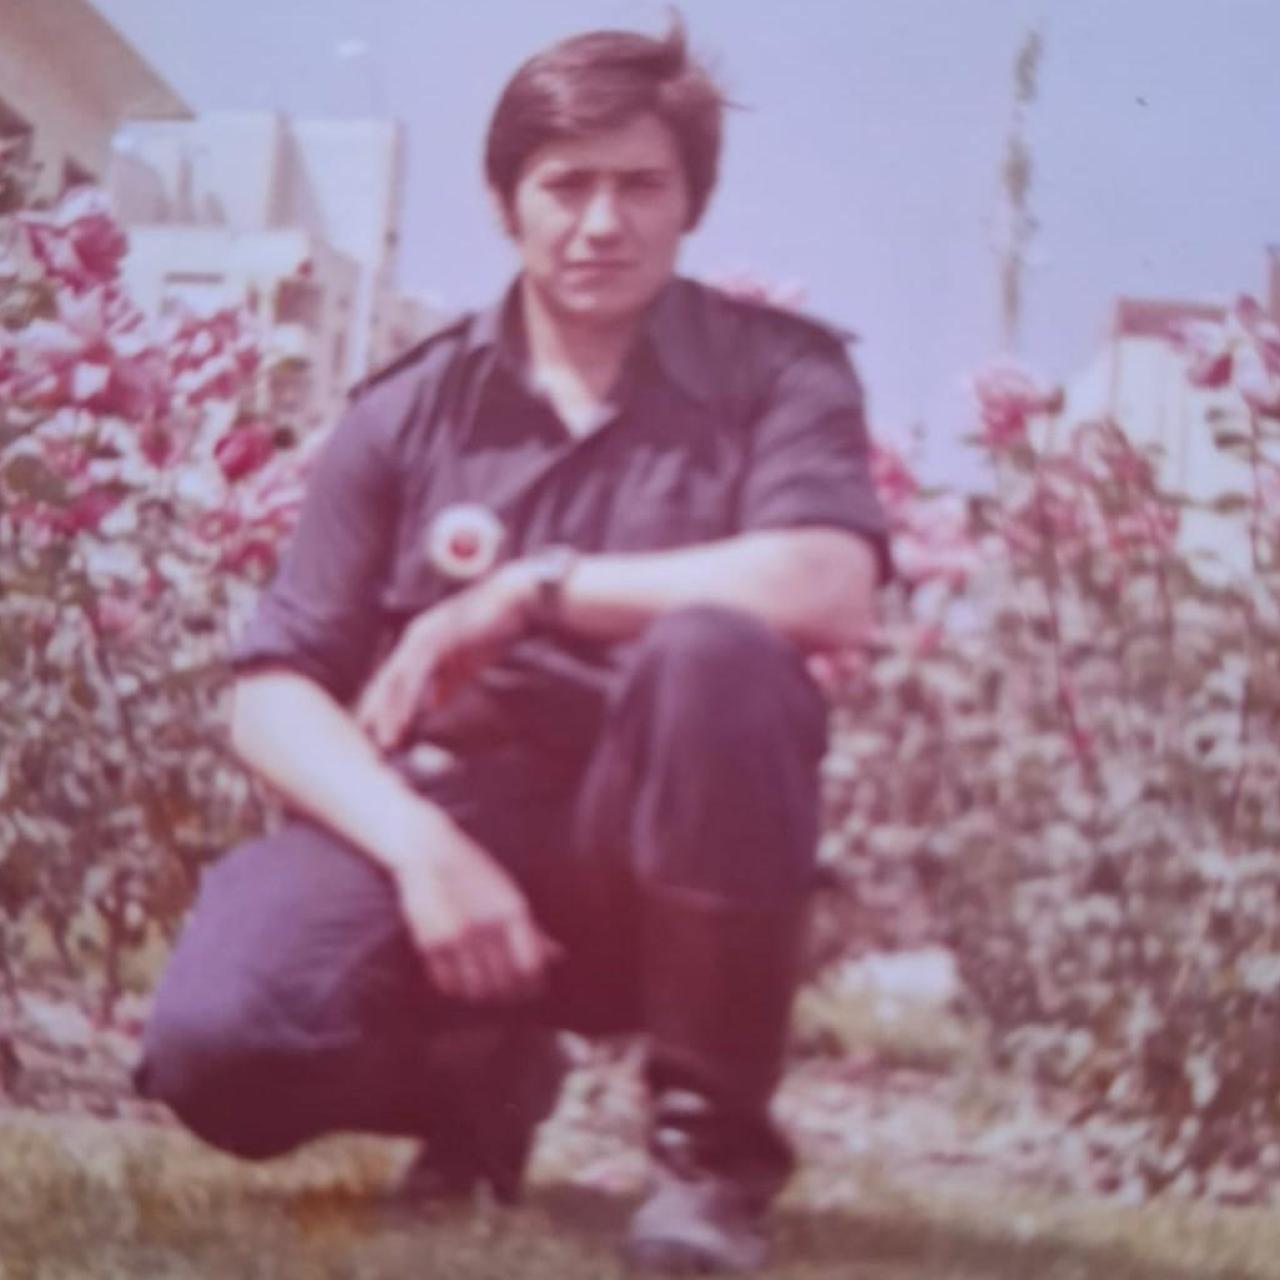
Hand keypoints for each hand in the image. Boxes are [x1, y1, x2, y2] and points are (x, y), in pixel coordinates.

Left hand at [356, 566, 532, 751]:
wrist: (516, 603)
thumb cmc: (493, 630)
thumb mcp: (465, 661)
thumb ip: (446, 681)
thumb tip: (433, 704)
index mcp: (419, 642)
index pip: (393, 678)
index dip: (382, 706)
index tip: (374, 734)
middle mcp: (415, 638)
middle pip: (388, 681)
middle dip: (377, 714)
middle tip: (371, 746)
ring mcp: (425, 637)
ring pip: (398, 682)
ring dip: (390, 714)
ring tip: (387, 743)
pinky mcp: (439, 640)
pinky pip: (417, 677)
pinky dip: (408, 702)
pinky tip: (405, 723)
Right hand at [394, 819, 562, 1003]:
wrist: (427, 850)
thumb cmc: (475, 872)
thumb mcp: (509, 894)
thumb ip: (533, 929)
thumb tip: (559, 957)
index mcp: (513, 910)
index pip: (530, 966)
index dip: (532, 986)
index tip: (530, 992)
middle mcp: (487, 924)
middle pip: (504, 983)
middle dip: (507, 995)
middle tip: (505, 997)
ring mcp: (458, 935)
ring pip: (476, 990)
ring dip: (481, 995)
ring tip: (481, 991)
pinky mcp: (430, 942)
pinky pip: (448, 984)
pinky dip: (455, 989)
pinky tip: (459, 981)